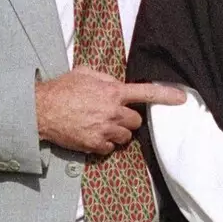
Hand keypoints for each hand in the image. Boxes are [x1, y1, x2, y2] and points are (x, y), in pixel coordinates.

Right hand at [35, 66, 185, 153]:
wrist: (41, 111)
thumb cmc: (61, 89)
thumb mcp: (85, 73)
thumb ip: (106, 79)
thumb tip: (117, 84)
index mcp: (112, 92)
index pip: (145, 93)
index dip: (165, 95)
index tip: (181, 99)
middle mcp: (112, 112)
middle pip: (136, 121)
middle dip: (128, 118)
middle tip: (112, 115)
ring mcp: (105, 130)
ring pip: (125, 136)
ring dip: (117, 132)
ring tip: (100, 125)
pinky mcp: (95, 145)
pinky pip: (110, 148)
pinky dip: (104, 143)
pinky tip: (92, 134)